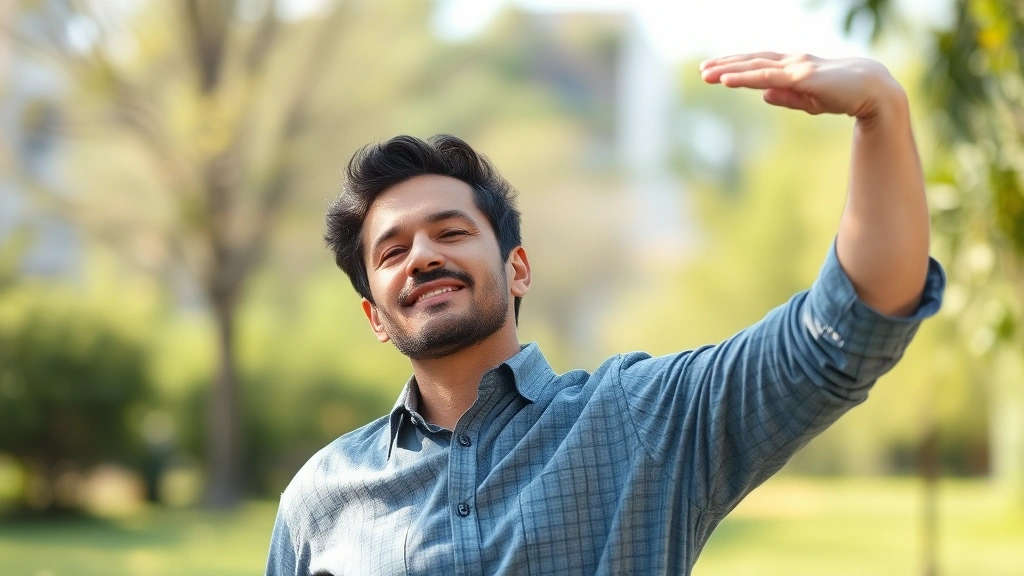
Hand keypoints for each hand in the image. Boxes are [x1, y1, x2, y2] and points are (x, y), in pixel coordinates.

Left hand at [699, 52, 904, 120]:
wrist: (874, 92)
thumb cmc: (845, 94)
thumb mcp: (809, 100)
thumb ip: (786, 97)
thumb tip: (762, 96)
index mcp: (795, 67)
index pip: (760, 63)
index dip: (737, 66)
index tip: (716, 71)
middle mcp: (793, 62)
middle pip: (752, 61)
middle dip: (726, 64)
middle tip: (702, 69)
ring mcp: (796, 67)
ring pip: (755, 66)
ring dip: (729, 69)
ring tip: (707, 73)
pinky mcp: (801, 77)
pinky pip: (766, 76)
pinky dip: (744, 77)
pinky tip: (727, 79)